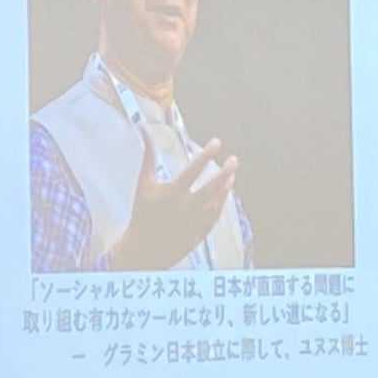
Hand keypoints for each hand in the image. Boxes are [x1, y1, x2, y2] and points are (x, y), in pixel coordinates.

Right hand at [108, 134, 236, 271]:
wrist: (143, 249)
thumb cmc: (143, 212)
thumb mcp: (143, 183)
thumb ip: (148, 155)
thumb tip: (144, 128)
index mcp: (170, 194)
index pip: (192, 171)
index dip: (205, 155)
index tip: (217, 142)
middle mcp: (184, 209)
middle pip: (209, 189)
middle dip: (224, 172)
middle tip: (234, 159)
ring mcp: (194, 223)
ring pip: (216, 203)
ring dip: (225, 187)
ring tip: (231, 174)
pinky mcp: (199, 235)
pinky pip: (215, 216)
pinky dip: (221, 203)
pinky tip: (225, 191)